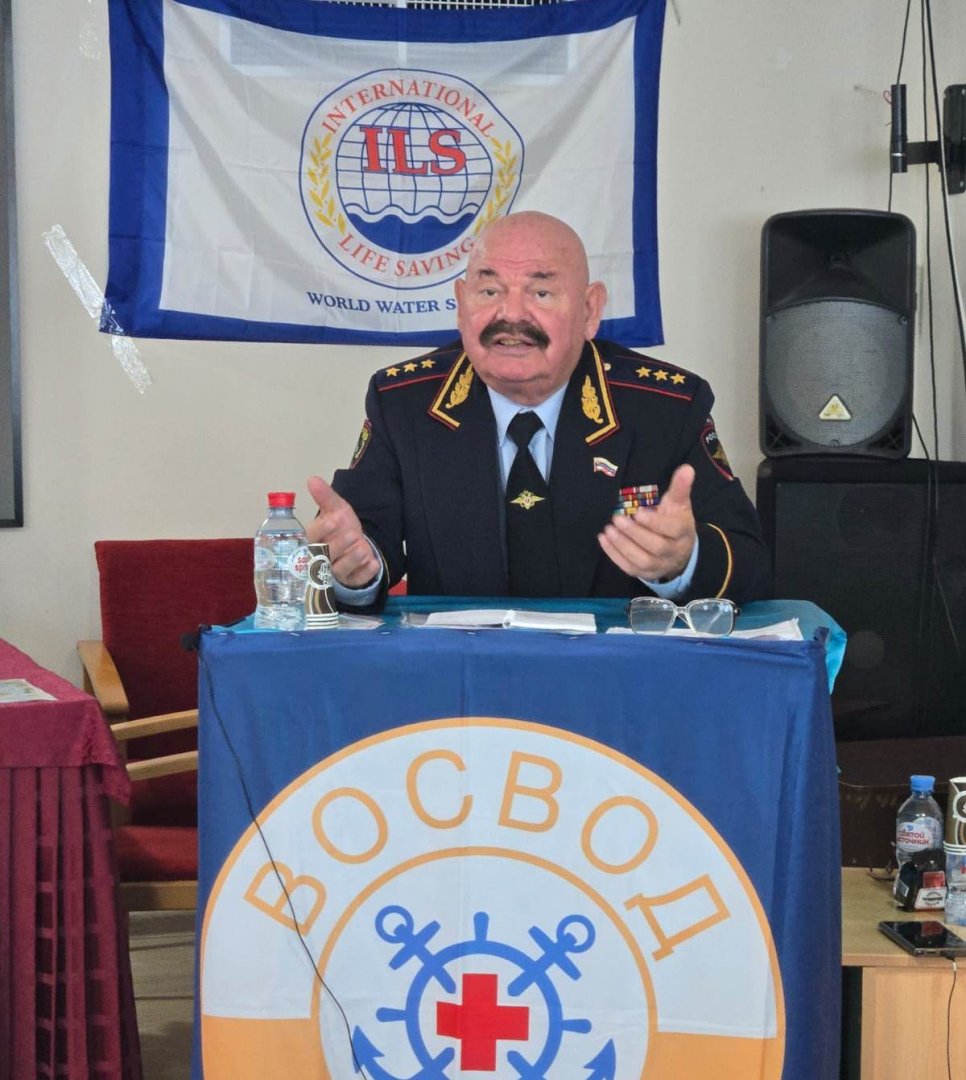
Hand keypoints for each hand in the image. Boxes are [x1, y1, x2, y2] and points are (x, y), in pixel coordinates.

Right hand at [306, 475, 380, 587]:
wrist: (356, 545)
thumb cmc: (340, 527)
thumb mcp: (336, 510)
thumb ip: (325, 497)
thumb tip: (313, 479)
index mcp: (313, 540)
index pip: (310, 537)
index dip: (321, 530)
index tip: (333, 520)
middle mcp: (320, 559)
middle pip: (324, 556)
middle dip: (338, 545)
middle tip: (352, 534)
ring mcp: (335, 573)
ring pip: (340, 569)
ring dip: (352, 559)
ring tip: (362, 548)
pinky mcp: (351, 581)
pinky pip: (357, 579)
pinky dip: (365, 572)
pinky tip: (373, 563)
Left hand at [598, 464, 696, 582]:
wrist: (679, 551)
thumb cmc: (675, 521)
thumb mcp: (679, 504)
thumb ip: (680, 487)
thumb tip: (687, 468)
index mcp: (683, 532)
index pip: (672, 530)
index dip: (654, 523)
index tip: (638, 512)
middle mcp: (673, 551)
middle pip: (656, 546)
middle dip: (635, 533)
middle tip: (617, 519)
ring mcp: (659, 566)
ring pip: (642, 560)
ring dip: (622, 545)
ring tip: (608, 530)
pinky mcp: (645, 574)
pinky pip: (630, 568)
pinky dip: (615, 555)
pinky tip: (604, 540)